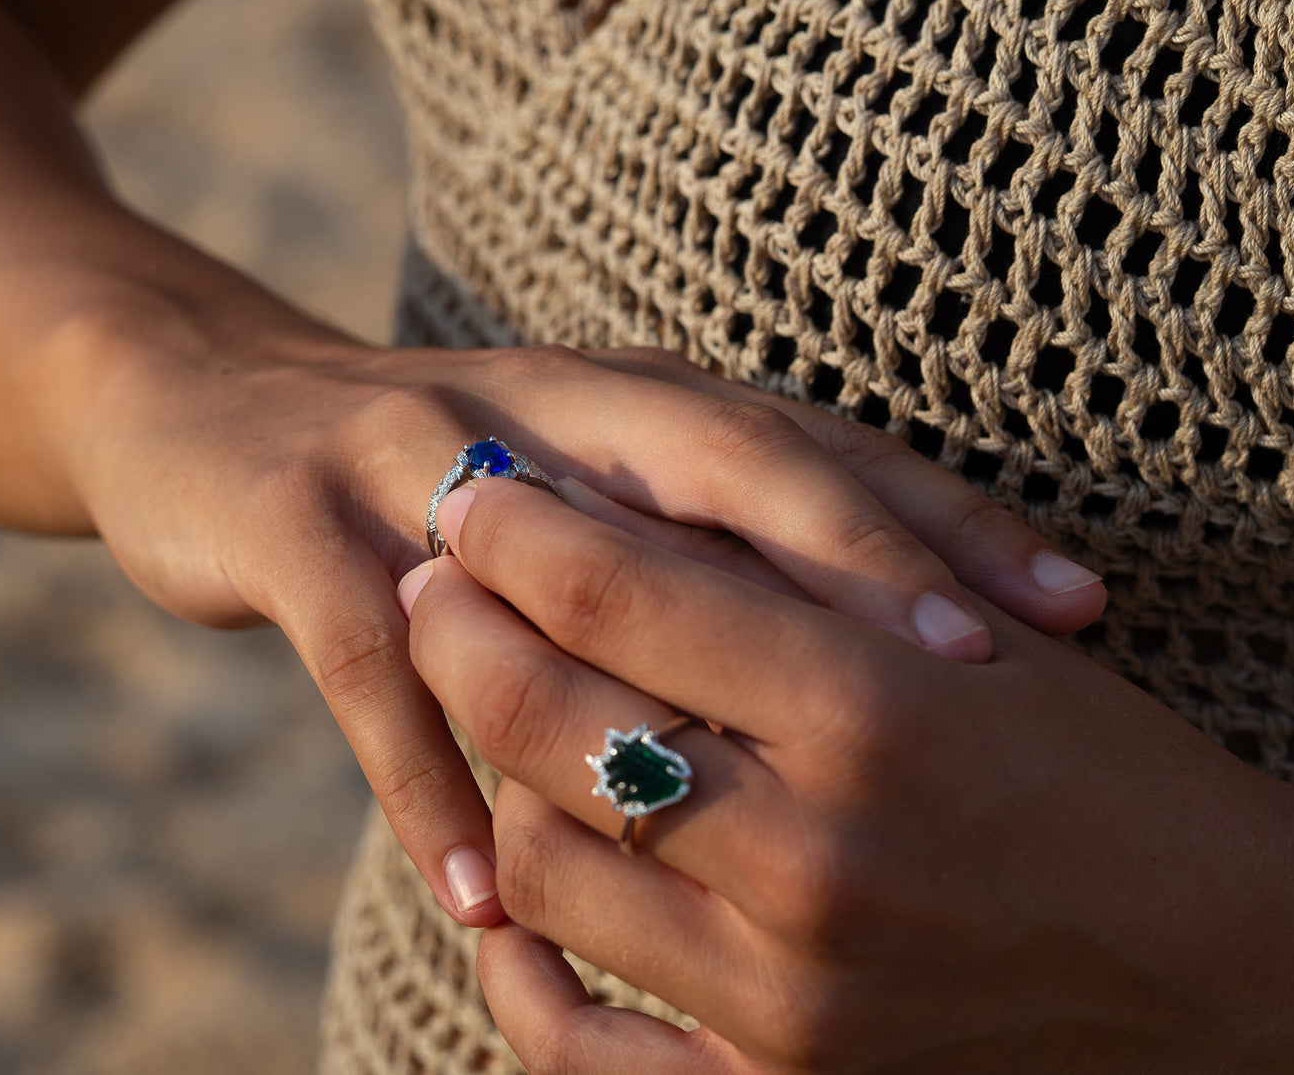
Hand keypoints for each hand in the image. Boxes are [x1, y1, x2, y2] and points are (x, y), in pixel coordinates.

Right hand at [60, 321, 1102, 929]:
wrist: (221, 408)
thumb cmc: (450, 476)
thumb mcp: (586, 476)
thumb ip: (708, 535)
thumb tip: (887, 632)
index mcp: (635, 400)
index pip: (816, 451)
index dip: (941, 521)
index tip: (1071, 609)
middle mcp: (548, 408)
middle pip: (724, 471)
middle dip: (853, 564)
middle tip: (972, 667)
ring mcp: (415, 464)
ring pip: (545, 575)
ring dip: (639, 697)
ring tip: (747, 812)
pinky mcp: (298, 533)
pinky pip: (373, 668)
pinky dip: (428, 780)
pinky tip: (492, 893)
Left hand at [405, 476, 1293, 1072]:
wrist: (1211, 953)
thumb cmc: (1100, 766)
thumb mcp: (971, 641)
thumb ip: (800, 583)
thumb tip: (613, 521)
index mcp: (872, 708)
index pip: (619, 592)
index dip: (517, 533)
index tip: (475, 499)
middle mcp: (818, 854)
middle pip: (549, 718)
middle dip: (463, 632)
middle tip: (440, 588)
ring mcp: (791, 991)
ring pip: (543, 863)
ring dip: (493, 779)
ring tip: (500, 725)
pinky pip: (580, 1047)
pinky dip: (518, 971)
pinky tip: (504, 907)